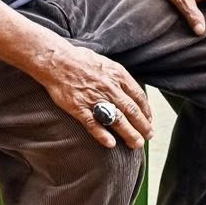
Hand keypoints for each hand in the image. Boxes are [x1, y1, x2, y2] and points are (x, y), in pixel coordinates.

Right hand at [32, 41, 152, 148]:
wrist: (57, 60)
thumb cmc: (81, 60)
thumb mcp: (107, 63)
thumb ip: (119, 78)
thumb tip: (130, 90)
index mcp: (118, 75)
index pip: (138, 97)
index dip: (146, 111)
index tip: (149, 120)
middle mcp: (109, 87)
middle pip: (131, 110)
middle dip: (142, 126)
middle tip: (148, 136)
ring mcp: (94, 98)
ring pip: (117, 119)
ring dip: (129, 133)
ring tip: (136, 144)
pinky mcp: (78, 107)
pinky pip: (93, 124)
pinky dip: (103, 135)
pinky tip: (111, 144)